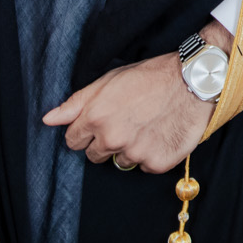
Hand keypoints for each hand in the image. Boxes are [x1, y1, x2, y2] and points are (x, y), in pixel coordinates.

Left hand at [42, 22, 230, 171]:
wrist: (193, 80)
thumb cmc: (151, 76)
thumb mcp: (108, 81)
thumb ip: (76, 103)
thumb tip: (48, 119)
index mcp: (95, 118)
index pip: (73, 141)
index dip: (85, 132)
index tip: (101, 123)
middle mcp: (112, 139)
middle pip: (95, 156)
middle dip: (106, 142)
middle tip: (127, 121)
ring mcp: (135, 152)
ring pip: (122, 161)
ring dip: (131, 148)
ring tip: (148, 124)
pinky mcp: (157, 162)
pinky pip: (146, 166)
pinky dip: (152, 154)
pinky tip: (161, 133)